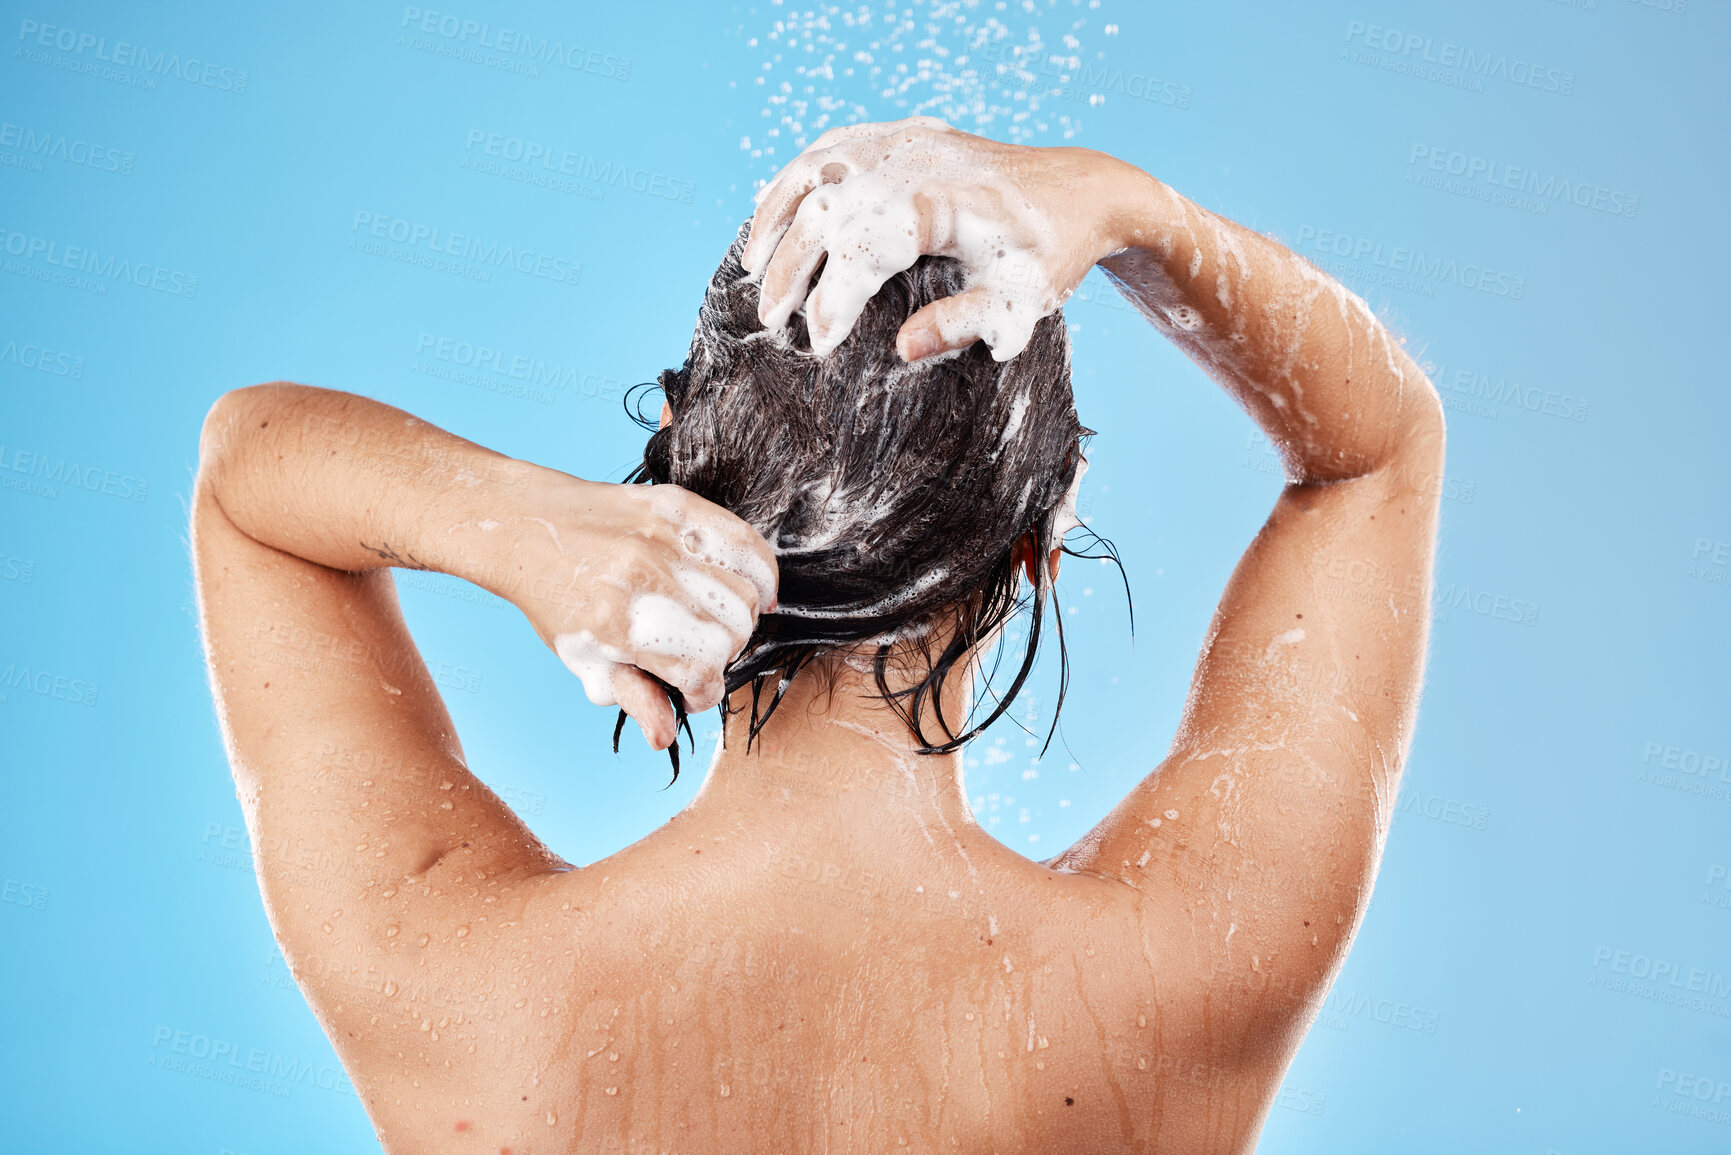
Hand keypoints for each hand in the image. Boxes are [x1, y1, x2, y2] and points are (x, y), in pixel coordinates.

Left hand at [504, 469, 777, 749]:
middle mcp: (646, 577)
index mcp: (617, 624)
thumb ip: (633, 696)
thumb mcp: (585, 659)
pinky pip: (748, 545)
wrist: (528, 526)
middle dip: (721, 658)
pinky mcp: (679, 506)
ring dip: (739, 621)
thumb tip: (665, 737)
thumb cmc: (557, 598)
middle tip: (699, 656)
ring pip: (745, 595)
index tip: (693, 693)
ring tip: (717, 625)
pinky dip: (762, 575)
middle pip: (730, 636)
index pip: (700, 674)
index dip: (704, 694)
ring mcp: (665, 537)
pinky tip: (753, 592)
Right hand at [741, 116, 1130, 362]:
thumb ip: (962, 326)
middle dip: (788, 270)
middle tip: (770, 322)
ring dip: (774, 219)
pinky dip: (794, 181)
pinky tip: (777, 215)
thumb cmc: (1050, 252)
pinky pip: (829, 148)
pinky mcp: (900, 134)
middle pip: (821, 211)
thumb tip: (901, 349)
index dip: (830, 303)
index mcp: (938, 199)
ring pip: (812, 171)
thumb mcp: (1018, 305)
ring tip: (751, 268)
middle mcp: (912, 159)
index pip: (857, 252)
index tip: (822, 347)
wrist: (1079, 189)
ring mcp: (902, 139)